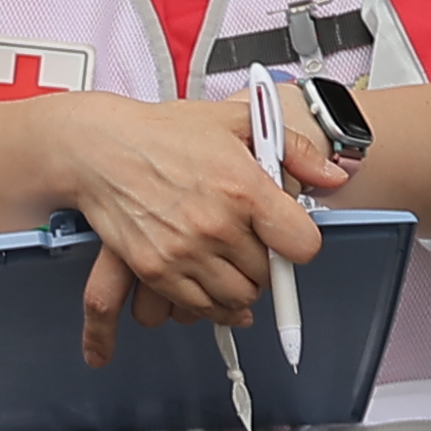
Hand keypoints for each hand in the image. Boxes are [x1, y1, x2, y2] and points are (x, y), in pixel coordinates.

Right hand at [36, 93, 324, 357]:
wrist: (100, 148)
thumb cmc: (164, 132)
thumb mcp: (234, 122)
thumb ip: (293, 149)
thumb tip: (331, 175)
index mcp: (244, 188)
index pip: (302, 245)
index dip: (299, 242)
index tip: (289, 237)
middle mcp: (217, 225)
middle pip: (268, 276)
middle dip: (265, 263)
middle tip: (251, 244)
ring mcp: (185, 252)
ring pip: (238, 299)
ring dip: (240, 287)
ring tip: (231, 263)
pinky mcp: (155, 271)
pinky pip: (200, 307)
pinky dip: (211, 304)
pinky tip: (211, 285)